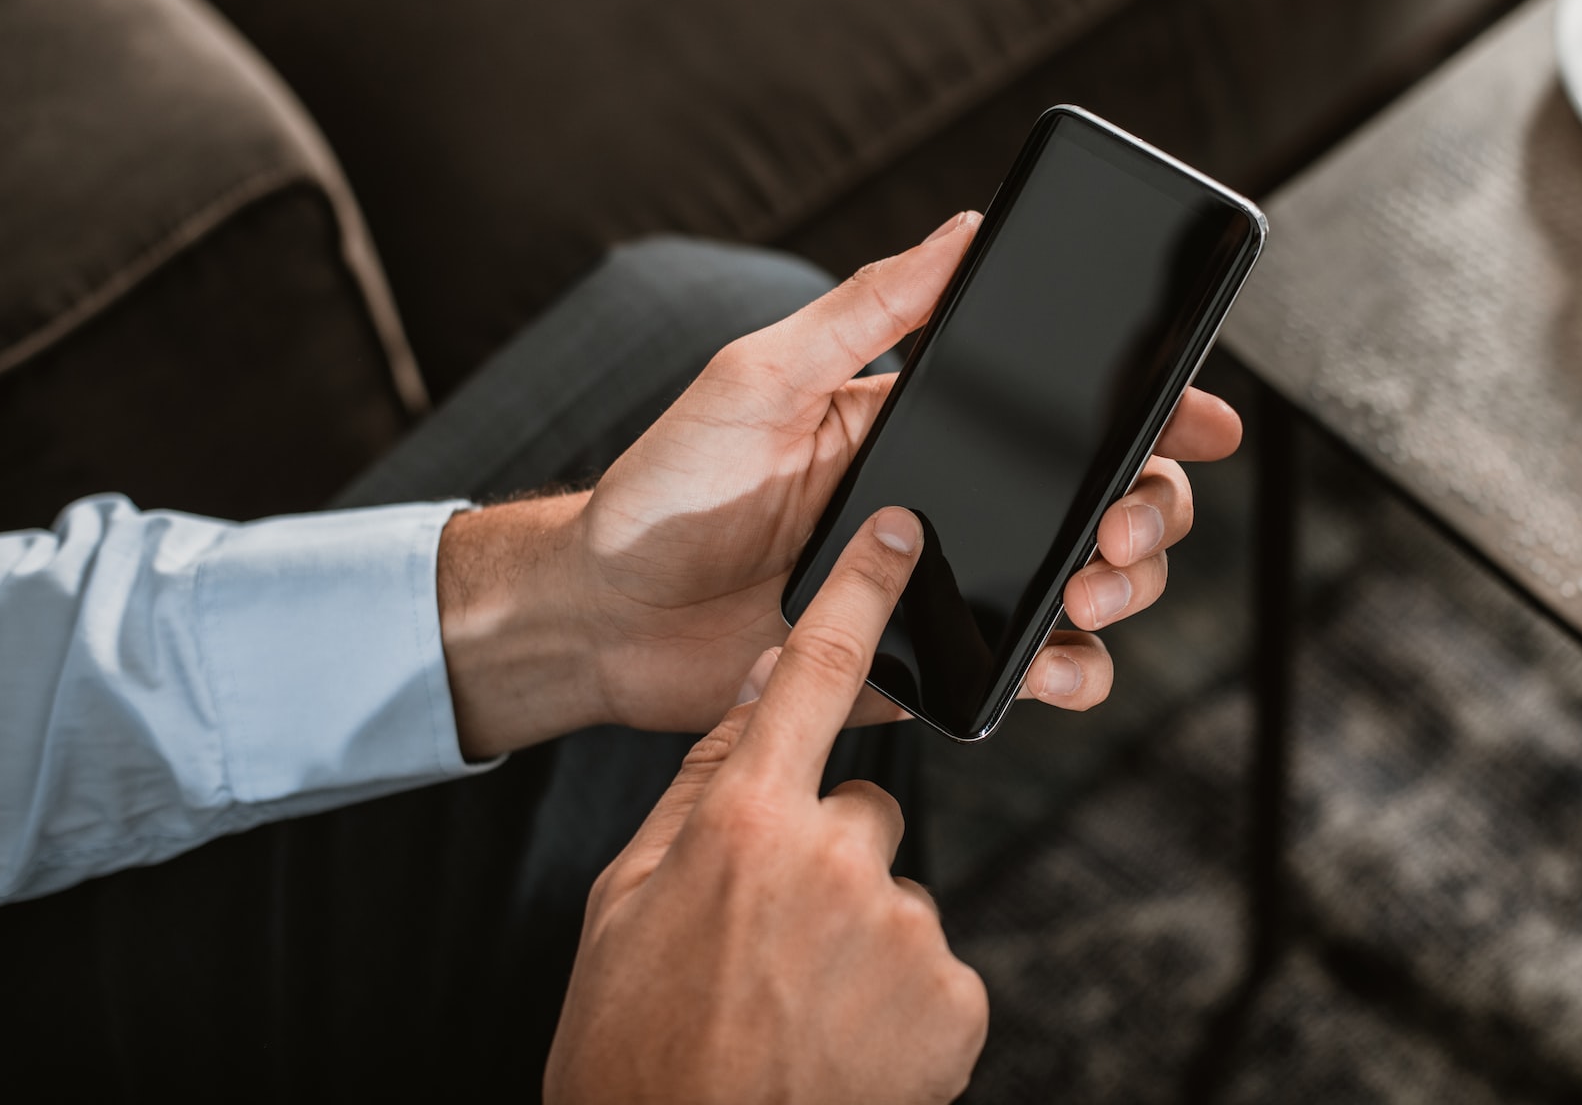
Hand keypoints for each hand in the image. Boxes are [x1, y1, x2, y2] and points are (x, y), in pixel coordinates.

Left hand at [438, 213, 1241, 754]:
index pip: (1059, 409)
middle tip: (1123, 522)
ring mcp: (943, 586)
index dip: (1149, 412)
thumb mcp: (761, 375)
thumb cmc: (667, 485)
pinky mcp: (924, 663)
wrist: (604, 615)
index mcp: (924, 426)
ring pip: (1081, 588)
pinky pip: (1022, 670)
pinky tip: (1053, 666)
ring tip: (1089, 590)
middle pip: (1098, 501)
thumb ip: (866, 310)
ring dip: (1120, 590)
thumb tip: (961, 230)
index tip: (1205, 419)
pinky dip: (1063, 675)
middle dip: (1148, 509)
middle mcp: (951, 503)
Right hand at [543, 508, 986, 1104]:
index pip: (818, 674)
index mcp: (746, 821)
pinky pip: (933, 965)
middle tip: (769, 939)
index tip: (898, 538)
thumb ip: (701, 786)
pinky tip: (842, 1039)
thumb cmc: (636, 1043)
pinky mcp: (956, 997)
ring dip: (857, 936)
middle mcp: (838, 858)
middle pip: (861, 808)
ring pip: (893, 892)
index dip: (861, 594)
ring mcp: (906, 929)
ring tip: (796, 1005)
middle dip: (827, 855)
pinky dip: (897, 997)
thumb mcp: (625, 902)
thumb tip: (758, 691)